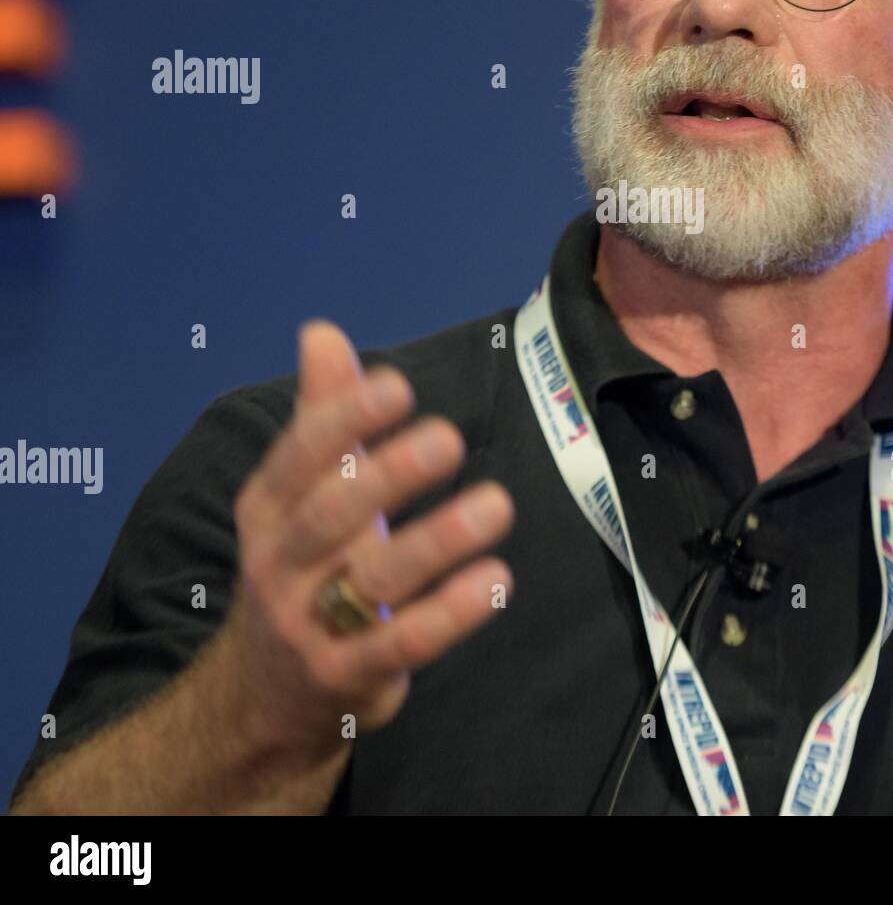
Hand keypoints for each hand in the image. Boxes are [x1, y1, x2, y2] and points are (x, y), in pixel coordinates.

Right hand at [228, 320, 513, 749]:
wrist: (263, 693)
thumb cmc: (304, 564)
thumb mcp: (300, 494)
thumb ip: (321, 412)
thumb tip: (320, 330)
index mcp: (267, 509)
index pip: (298, 458)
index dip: (344, 420)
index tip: (397, 385)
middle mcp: (279, 565)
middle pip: (330, 517)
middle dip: (387, 475)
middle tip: (449, 438)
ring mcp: (309, 627)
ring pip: (373, 581)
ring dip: (437, 541)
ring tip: (498, 504)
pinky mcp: (347, 677)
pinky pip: (402, 644)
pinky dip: (449, 613)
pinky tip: (496, 580)